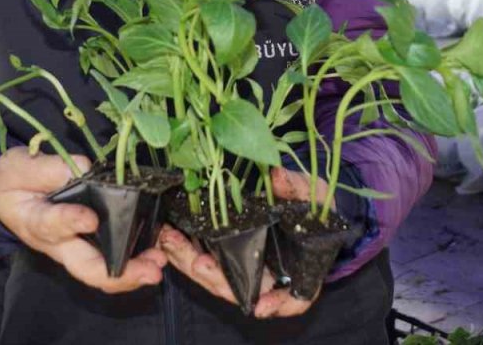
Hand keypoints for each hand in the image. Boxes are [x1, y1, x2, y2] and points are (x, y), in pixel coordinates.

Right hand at [0, 147, 164, 293]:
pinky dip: (135, 261)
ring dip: (132, 273)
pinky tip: (157, 253)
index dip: (70, 222)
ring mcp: (74, 248)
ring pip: (102, 272)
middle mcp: (58, 243)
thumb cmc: (14, 180)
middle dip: (119, 274)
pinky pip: (111, 261)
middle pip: (86, 267)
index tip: (89, 219)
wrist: (7, 196)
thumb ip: (47, 168)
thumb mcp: (19, 166)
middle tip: (149, 270)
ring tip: (157, 265)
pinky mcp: (88, 244)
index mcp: (35, 220)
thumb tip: (81, 168)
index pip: (52, 225)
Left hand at [159, 167, 331, 318]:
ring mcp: (244, 267)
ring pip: (217, 277)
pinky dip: (185, 249)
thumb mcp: (312, 192)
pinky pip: (204, 258)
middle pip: (241, 291)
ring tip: (171, 241)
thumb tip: (278, 176)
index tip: (260, 307)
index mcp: (300, 271)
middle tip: (198, 262)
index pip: (294, 299)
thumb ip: (296, 187)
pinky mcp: (225, 252)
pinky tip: (168, 234)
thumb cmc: (313, 202)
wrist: (299, 197)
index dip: (278, 304)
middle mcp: (269, 277)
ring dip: (191, 263)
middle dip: (216, 279)